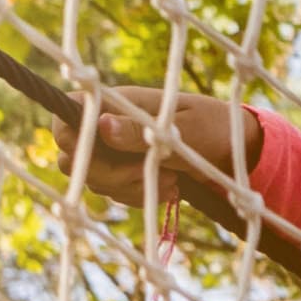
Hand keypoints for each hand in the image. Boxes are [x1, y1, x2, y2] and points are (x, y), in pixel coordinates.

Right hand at [62, 83, 260, 211]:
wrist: (234, 149)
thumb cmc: (213, 128)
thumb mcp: (184, 130)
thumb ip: (141, 130)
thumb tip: (102, 125)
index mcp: (117, 103)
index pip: (66, 114)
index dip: (69, 137)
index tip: (98, 155)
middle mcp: (108, 125)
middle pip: (73, 158)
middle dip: (109, 175)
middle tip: (145, 173)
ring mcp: (114, 150)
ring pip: (94, 180)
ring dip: (129, 188)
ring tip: (171, 180)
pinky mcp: (124, 171)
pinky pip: (113, 193)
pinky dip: (137, 197)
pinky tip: (169, 188)